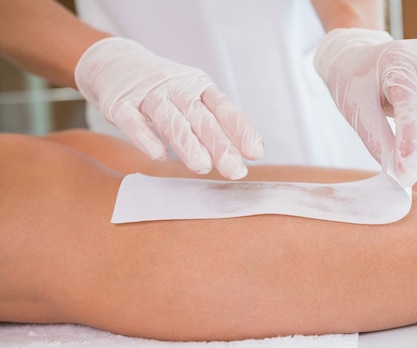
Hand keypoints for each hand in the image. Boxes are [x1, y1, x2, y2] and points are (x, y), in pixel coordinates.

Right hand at [75, 37, 262, 178]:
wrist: (113, 62)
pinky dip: (145, 138)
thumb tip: (240, 157)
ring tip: (202, 166)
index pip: (224, 108)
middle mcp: (176, 87)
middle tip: (234, 169)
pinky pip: (133, 121)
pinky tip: (158, 156)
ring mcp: (148, 94)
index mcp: (199, 86)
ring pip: (171, 120)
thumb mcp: (191, 97)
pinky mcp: (120, 103)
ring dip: (187, 143)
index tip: (254, 153)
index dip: (240, 130)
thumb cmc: (162, 89)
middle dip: (219, 144)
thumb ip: (212, 124)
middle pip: (201, 118)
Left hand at [314, 29, 416, 186]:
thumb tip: (398, 173)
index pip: (410, 101)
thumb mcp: (355, 109)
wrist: (356, 59)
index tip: (406, 169)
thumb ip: (377, 140)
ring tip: (411, 160)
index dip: (410, 137)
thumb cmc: (352, 81)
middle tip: (410, 169)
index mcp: (396, 60)